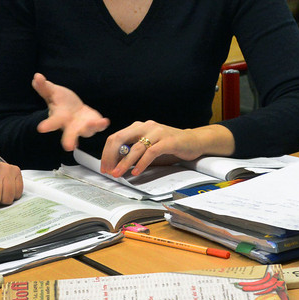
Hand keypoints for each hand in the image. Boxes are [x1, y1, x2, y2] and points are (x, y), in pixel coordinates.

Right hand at [32, 73, 110, 151]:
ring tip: (93, 122)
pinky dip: (101, 125)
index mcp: (58, 117)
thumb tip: (36, 76)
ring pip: (86, 131)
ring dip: (89, 128)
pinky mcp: (94, 124)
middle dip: (68, 139)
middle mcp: (70, 125)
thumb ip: (44, 87)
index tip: (41, 128)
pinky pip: (98, 126)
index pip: (52, 122)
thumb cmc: (62, 102)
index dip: (47, 125)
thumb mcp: (52, 92)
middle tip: (68, 147)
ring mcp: (82, 126)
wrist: (74, 110)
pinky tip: (105, 121)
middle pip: (69, 134)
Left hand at [100, 121, 233, 177]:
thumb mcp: (148, 147)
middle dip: (111, 156)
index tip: (104, 166)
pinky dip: (142, 163)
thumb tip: (116, 164)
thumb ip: (134, 152)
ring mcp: (158, 132)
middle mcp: (146, 126)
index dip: (107, 153)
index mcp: (139, 127)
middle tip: (108, 170)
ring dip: (124, 162)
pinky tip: (136, 171)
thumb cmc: (170, 145)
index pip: (116, 137)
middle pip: (121, 138)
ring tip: (118, 173)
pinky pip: (151, 152)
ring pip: (135, 147)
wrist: (194, 141)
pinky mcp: (168, 140)